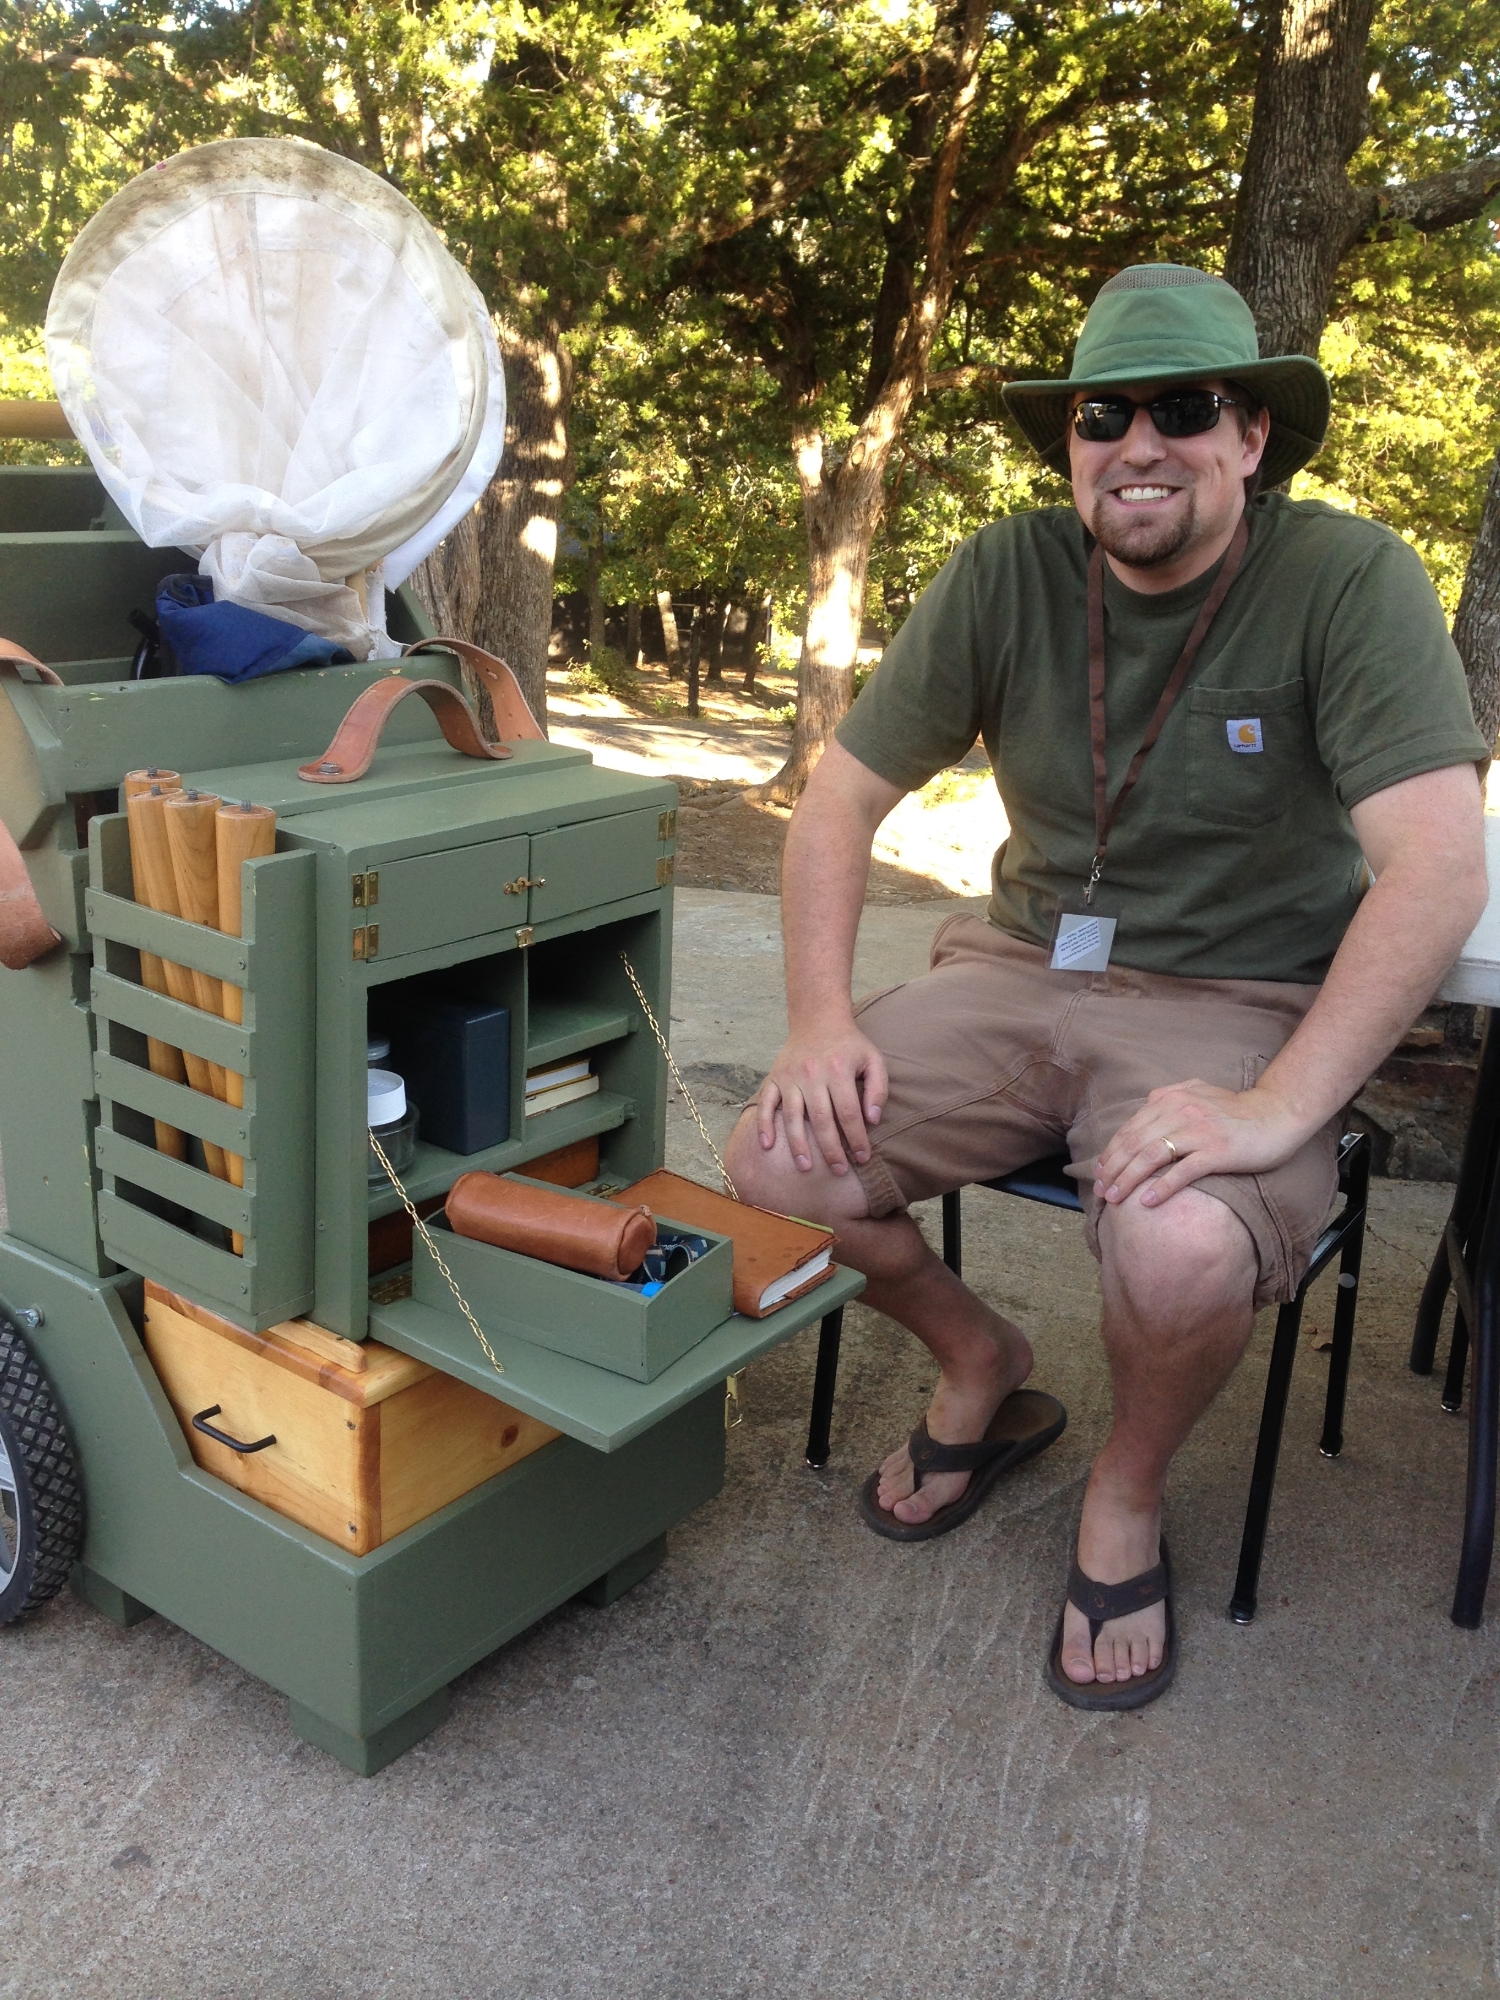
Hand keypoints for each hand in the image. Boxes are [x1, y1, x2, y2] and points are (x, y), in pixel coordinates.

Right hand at [756, 1021, 888, 1173]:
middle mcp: (812, 1074)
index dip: (856, 1138)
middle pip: (821, 1120)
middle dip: (831, 1149)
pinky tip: (767, 1145)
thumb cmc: (849, 1045)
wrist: (817, 1020)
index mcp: (839, 1070)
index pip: (849, 1113)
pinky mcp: (775, 1078)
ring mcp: (790, 1076)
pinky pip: (767, 1103)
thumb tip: (873, 1120)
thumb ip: (878, 1089)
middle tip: (839, 1171)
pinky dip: (764, 1124)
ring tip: (806, 1167)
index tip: (862, 1157)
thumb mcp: (873, 1059)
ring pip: (793, 1116)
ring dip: (798, 1144)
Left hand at [1094, 1077, 1313, 1208]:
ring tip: (1115, 1199)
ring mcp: (1198, 1131)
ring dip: (1128, 1180)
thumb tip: (1147, 1104)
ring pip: (1151, 1157)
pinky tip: (1147, 1201)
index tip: (1100, 1174)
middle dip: (1113, 1170)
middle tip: (1101, 1192)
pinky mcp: (1217, 1150)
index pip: (1131, 1128)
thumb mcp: (1199, 1093)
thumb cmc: (1236, 1110)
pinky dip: (1161, 1187)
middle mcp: (1180, 1111)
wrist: (1276, 1114)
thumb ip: (1172, 1096)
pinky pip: (1182, 1171)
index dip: (1111, 1153)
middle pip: (1135, 1143)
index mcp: (1171, 1098)